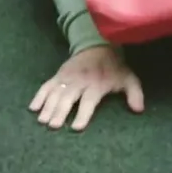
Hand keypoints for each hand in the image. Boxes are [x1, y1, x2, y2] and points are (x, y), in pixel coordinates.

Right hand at [28, 46, 144, 130]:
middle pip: (67, 98)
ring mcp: (66, 78)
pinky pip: (46, 86)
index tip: (76, 127)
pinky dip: (39, 96)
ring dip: (48, 107)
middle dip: (60, 112)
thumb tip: (139, 110)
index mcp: (96, 84)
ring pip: (54, 93)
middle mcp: (79, 81)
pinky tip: (33, 108)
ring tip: (42, 121)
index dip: (83, 114)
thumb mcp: (128, 78)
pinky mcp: (58, 76)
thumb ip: (134, 93)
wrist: (98, 45)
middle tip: (53, 126)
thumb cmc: (114, 67)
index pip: (88, 101)